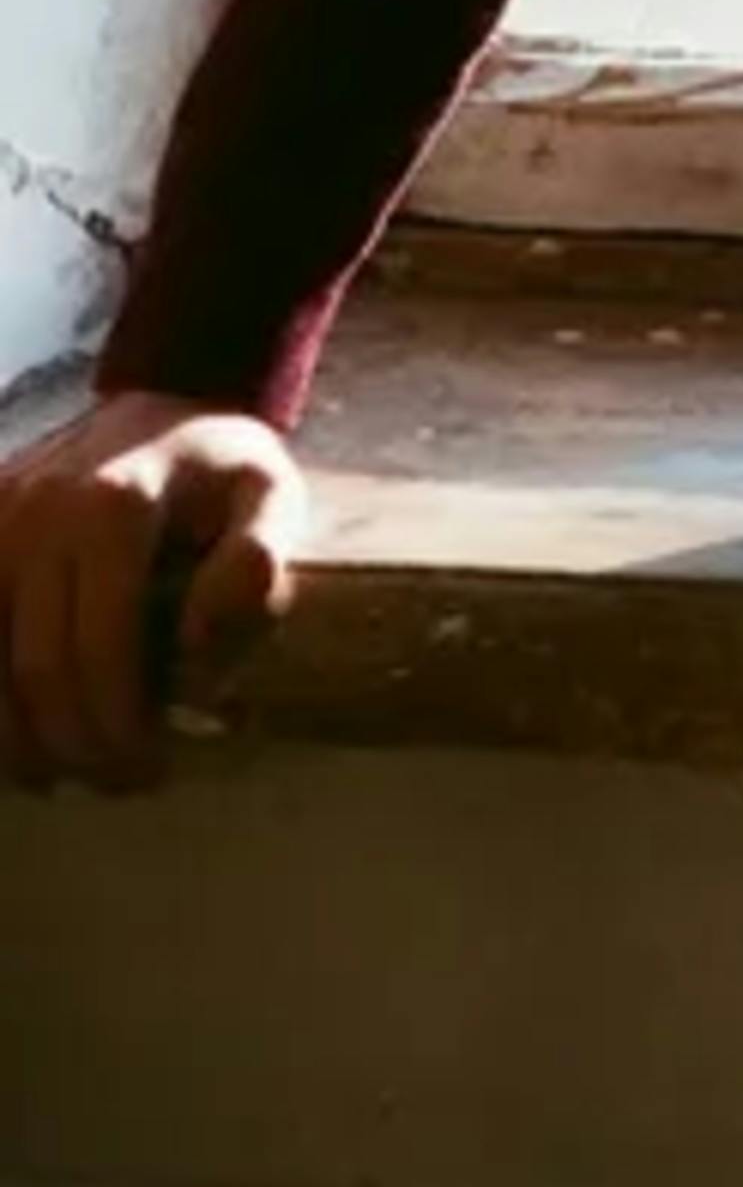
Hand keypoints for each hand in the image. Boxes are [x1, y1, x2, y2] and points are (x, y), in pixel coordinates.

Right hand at [0, 389, 305, 789]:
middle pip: (38, 671)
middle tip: (121, 780)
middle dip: (78, 746)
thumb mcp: (272, 497)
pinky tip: (20, 739)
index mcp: (113, 505)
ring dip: (19, 742)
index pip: (101, 652)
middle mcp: (37, 512)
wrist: (162, 406)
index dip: (120, 728)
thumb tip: (195, 647)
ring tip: (67, 774)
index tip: (153, 768)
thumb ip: (255, 565)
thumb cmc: (222, 469)